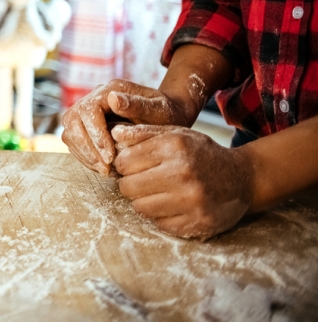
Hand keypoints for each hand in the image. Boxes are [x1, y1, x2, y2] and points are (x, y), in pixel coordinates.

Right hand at [61, 79, 195, 175]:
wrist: (166, 116)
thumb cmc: (166, 113)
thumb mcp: (159, 109)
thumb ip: (138, 104)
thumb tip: (113, 99)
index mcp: (110, 89)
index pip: (89, 110)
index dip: (95, 135)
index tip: (110, 156)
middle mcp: (93, 97)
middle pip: (73, 121)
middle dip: (87, 148)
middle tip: (106, 169)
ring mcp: (86, 112)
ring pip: (69, 132)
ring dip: (84, 154)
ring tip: (104, 170)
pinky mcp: (85, 126)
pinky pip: (74, 142)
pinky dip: (85, 157)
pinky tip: (101, 167)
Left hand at [112, 124, 252, 239]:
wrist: (243, 178)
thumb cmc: (201, 154)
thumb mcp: (176, 134)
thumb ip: (143, 133)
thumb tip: (114, 133)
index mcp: (174, 146)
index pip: (124, 162)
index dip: (124, 165)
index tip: (133, 166)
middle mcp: (183, 172)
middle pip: (128, 187)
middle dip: (130, 184)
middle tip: (142, 182)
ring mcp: (192, 200)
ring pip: (140, 208)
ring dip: (143, 202)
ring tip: (157, 193)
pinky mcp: (198, 221)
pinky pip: (160, 224)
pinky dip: (161, 216)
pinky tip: (172, 205)